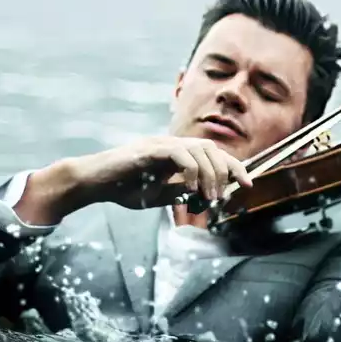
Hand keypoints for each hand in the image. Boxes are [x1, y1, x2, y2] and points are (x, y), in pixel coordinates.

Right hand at [14, 135, 254, 223]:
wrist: (93, 182)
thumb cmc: (121, 187)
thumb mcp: (157, 195)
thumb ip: (178, 193)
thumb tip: (200, 197)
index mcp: (175, 154)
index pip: (212, 154)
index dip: (233, 167)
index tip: (247, 184)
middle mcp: (171, 144)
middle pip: (212, 148)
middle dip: (226, 171)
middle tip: (223, 197)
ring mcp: (160, 144)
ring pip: (200, 149)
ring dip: (210, 174)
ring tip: (209, 196)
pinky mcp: (150, 150)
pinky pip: (180, 154)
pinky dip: (191, 171)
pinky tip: (190, 189)